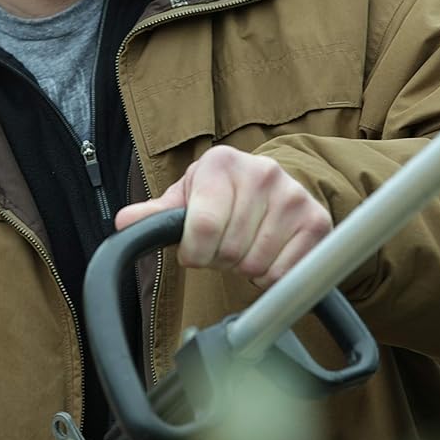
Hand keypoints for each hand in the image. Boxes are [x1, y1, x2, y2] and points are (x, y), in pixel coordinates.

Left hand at [115, 146, 331, 287]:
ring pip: (255, 264)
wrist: (271, 186)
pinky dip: (271, 276)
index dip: (194, 252)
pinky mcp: (316, 220)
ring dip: (244, 269)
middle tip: (224, 246)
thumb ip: (155, 214)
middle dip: (219, 259)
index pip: (202, 226)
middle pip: (228, 250)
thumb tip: (123, 223)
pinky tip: (267, 254)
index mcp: (221, 163)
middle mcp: (261, 172)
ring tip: (245, 247)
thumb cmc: (221, 194)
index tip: (194, 251)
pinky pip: (285, 273)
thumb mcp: (186, 196)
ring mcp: (292, 196)